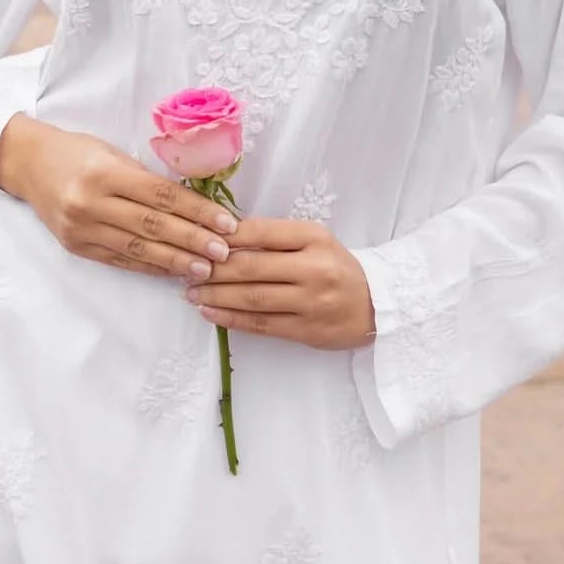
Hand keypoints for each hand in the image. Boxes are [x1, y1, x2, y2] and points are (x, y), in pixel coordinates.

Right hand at [0, 116, 240, 285]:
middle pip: (153, 225)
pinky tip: (172, 271)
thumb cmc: (78, 152)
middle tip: (224, 252)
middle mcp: (91, 202)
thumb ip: (145, 178)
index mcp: (105, 172)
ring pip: (138, 248)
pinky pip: (121, 259)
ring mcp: (81, 228)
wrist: (28, 165)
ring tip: (205, 269)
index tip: (226, 223)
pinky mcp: (76, 247)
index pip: (161, 195)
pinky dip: (149, 267)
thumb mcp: (112, 153)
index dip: (197, 211)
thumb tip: (192, 205)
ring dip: (175, 261)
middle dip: (193, 240)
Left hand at [182, 216, 375, 352]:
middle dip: (213, 270)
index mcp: (314, 238)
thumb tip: (223, 236)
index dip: (225, 237)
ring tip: (191, 294)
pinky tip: (211, 312)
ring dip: (216, 296)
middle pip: (251, 268)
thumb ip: (275, 237)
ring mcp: (310, 302)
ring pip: (252, 298)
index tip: (199, 240)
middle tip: (187, 270)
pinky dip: (230, 318)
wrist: (375, 304)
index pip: (261, 233)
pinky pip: (260, 324)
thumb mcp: (313, 240)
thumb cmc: (335, 266)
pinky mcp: (306, 330)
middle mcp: (313, 268)